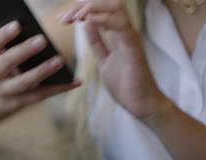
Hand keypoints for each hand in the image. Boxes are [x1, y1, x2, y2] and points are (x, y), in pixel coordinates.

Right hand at [0, 21, 81, 116]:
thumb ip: (9, 47)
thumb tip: (36, 36)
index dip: (2, 36)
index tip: (17, 25)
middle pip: (6, 63)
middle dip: (23, 51)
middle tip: (42, 40)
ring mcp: (4, 93)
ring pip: (23, 83)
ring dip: (42, 72)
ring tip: (59, 61)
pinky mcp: (19, 103)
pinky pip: (40, 95)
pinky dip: (59, 88)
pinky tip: (75, 81)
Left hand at [60, 1, 170, 119]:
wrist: (141, 104)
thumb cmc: (126, 84)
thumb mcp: (103, 60)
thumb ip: (97, 42)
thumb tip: (87, 24)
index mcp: (118, 34)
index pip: (101, 10)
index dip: (82, 10)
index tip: (64, 18)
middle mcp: (125, 32)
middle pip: (108, 5)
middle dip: (85, 6)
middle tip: (66, 16)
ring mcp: (130, 38)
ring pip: (116, 9)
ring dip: (93, 9)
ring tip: (75, 16)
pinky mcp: (134, 49)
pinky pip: (121, 27)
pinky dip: (104, 20)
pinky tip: (89, 21)